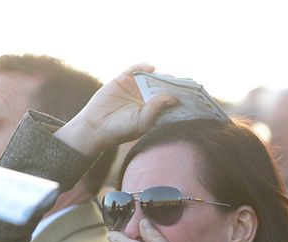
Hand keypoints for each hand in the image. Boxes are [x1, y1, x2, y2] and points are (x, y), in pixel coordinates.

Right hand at [55, 63, 177, 154]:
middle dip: (173, 83)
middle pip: (164, 85)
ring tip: (168, 77)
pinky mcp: (123, 79)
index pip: (170, 99)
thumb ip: (156, 109)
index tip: (192, 95)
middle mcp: (146, 97)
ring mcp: (135, 87)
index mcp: (153, 109)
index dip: (180, 95)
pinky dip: (143, 66)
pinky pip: (135, 68)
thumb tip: (173, 97)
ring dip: (160, 74)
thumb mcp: (141, 122)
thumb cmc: (119, 129)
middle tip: (185, 83)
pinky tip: (150, 69)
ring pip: (152, 76)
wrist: (95, 126)